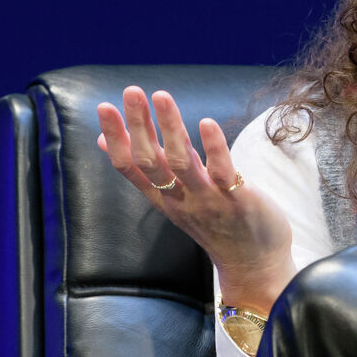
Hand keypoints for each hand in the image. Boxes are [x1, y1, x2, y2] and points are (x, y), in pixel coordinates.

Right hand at [95, 86, 295, 308]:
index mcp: (163, 198)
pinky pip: (222, 171)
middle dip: (138, 125)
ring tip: (161, 96)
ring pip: (181, 162)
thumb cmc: (214, 225)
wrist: (253, 265)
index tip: (104, 107)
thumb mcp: (173, 200)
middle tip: (130, 91)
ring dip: (170, 128)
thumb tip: (106, 143)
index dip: (115, 137)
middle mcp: (180, 199)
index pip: (130, 166)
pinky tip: (206, 122)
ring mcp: (207, 200)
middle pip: (150, 161)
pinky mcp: (236, 200)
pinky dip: (213, 147)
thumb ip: (148, 171)